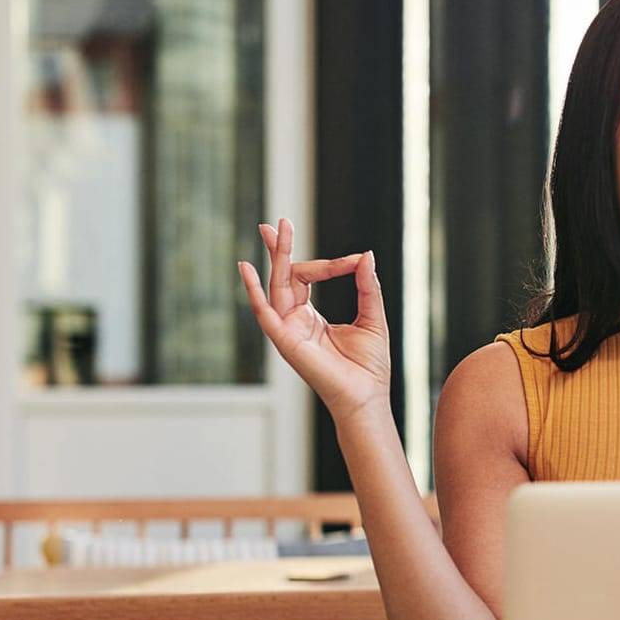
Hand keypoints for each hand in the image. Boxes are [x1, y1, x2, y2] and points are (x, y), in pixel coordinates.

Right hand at [238, 218, 390, 419]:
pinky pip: (265, 313)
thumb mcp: (372, 317)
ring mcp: (287, 331)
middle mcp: (293, 321)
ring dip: (276, 258)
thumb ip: (367, 286)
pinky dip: (254, 292)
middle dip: (281, 249)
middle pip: (284, 277)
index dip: (331, 264)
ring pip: (276, 286)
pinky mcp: (285, 342)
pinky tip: (247, 269)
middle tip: (281, 221)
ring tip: (273, 230)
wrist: (368, 398)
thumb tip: (366, 255)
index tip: (355, 260)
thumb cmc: (369, 366)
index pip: (307, 277)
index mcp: (309, 317)